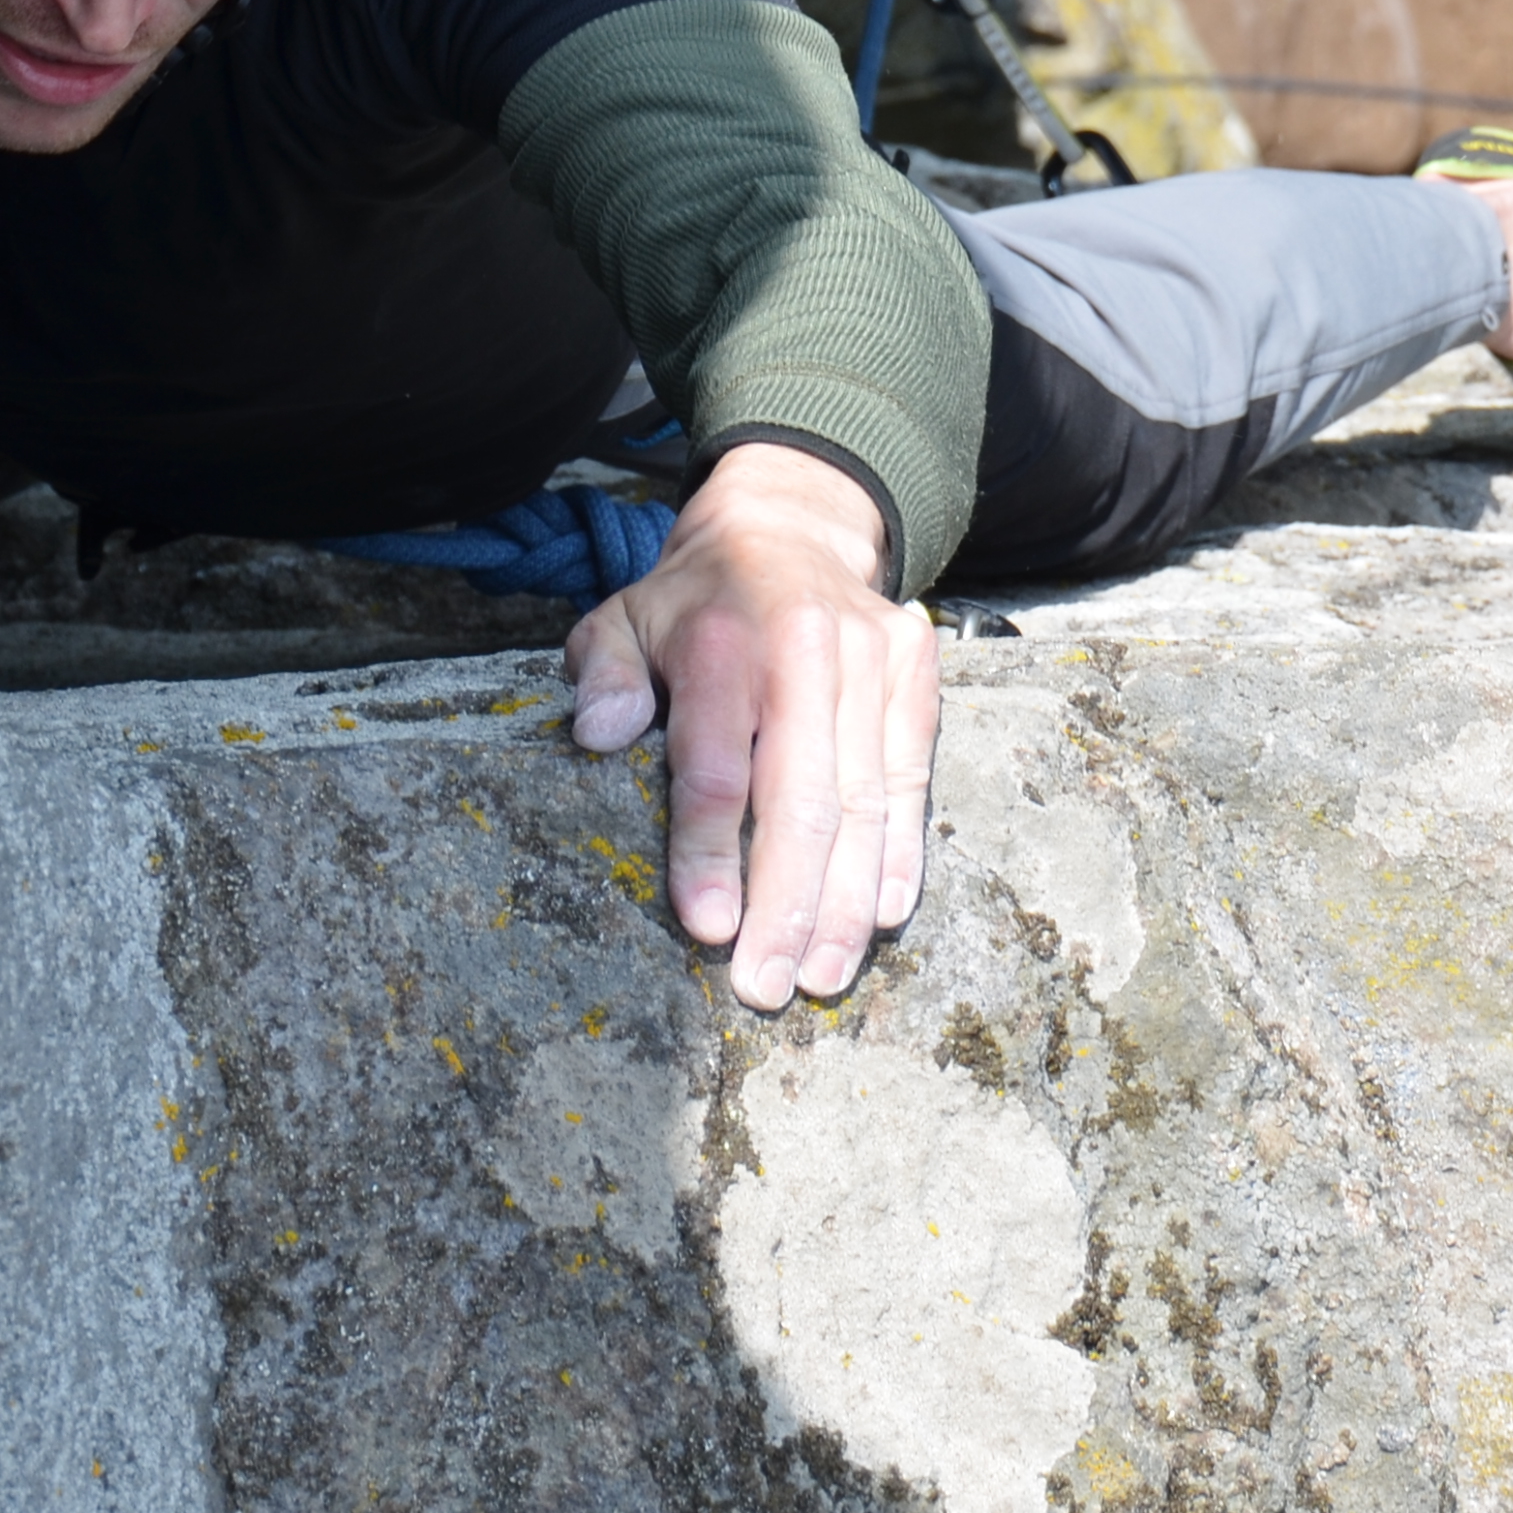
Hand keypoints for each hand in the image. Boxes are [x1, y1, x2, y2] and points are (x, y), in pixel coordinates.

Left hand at [561, 441, 937, 1010]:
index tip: (708, 930)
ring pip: (863, 802)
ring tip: (820, 974)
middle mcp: (805, 646)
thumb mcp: (621, 618)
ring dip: (844, 902)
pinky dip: (899, 853)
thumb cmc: (693, 602)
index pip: (717, 765)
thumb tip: (596, 733)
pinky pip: (910, 778)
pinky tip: (882, 915)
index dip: (709, 852)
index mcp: (722, 640)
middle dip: (785, 906)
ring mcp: (871, 659)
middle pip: (801, 801)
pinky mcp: (916, 672)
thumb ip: (602, 673)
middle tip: (766, 987)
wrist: (792, 526)